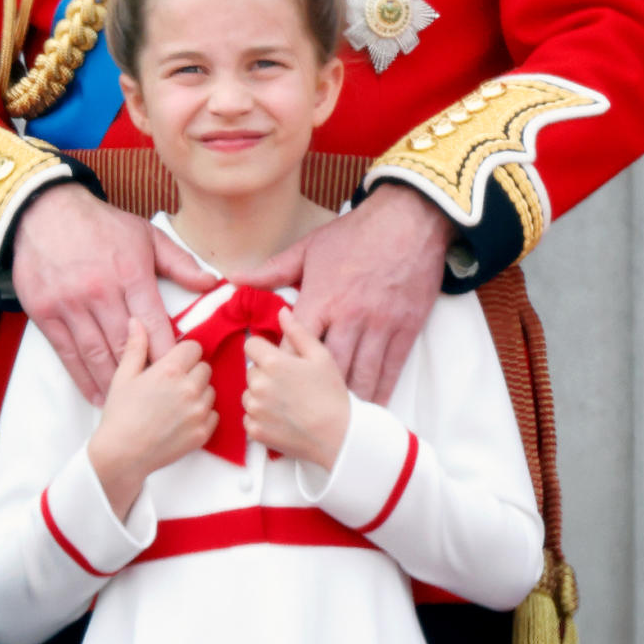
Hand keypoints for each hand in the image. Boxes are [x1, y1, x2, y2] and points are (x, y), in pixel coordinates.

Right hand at [11, 183, 215, 403]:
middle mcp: (100, 292)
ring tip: (129, 406)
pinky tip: (96, 394)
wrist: (45, 212)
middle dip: (144, 376)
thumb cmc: (102, 225)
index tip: (179, 374)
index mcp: (130, 273)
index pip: (154, 323)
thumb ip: (179, 262)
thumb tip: (210, 284)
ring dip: (113, 384)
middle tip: (159, 399)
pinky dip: (82, 378)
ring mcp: (71, 304)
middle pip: (127, 345)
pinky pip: (68, 353)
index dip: (167, 353)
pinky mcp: (46, 313)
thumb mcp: (146, 234)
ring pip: (97, 354)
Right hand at [88, 320, 216, 521]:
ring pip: (211, 390)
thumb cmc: (120, 416)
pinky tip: (183, 419)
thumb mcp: (123, 376)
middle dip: (192, 372)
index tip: (174, 363)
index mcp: (170, 370)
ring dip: (199, 393)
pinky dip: (203, 415)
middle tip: (173, 385)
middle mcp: (189, 389)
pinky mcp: (203, 433)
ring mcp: (198, 412)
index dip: (183, 354)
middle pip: (205, 367)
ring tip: (177, 403)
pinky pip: (214, 414)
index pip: (194, 347)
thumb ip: (136, 346)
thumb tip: (137, 322)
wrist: (121, 455)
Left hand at [233, 184, 453, 404]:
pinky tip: (371, 408)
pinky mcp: (405, 329)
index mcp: (321, 298)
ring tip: (335, 422)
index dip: (282, 368)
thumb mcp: (309, 247)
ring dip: (348, 401)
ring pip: (361, 375)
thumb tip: (235, 279)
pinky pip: (391, 368)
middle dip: (313, 393)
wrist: (408, 221)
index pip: (294, 345)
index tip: (274, 384)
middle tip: (301, 411)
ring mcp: (379, 326)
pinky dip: (381, 391)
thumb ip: (273, 270)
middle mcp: (349, 317)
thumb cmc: (355, 233)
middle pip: (326, 369)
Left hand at [243, 308, 348, 468]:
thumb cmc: (331, 394)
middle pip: (251, 370)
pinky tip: (282, 418)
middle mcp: (258, 385)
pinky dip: (261, 418)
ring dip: (261, 396)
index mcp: (272, 362)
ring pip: (249, 394)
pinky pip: (249, 418)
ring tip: (287, 402)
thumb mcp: (320, 355)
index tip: (279, 359)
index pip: (250, 345)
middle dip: (265, 373)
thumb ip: (297, 331)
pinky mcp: (255, 431)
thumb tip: (281, 312)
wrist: (338, 436)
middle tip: (289, 384)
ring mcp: (255, 410)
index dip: (264, 349)